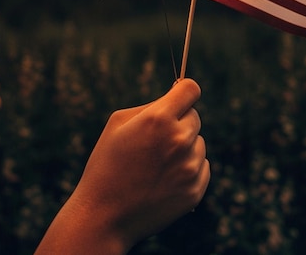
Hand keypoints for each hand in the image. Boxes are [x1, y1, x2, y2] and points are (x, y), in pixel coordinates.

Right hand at [35, 78, 209, 253]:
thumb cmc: (106, 164)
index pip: (191, 89)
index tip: (179, 97)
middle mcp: (179, 140)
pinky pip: (202, 166)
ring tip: (156, 164)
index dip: (184, 91)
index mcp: (159, 119)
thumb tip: (176, 97)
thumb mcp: (118, 124)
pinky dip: (188, 168)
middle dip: (179, 121)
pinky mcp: (195, 190)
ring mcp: (189, 167)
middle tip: (155, 140)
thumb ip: (150, 106)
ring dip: (185, 147)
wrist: (103, 217)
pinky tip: (165, 179)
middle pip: (195, 116)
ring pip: (198, 142)